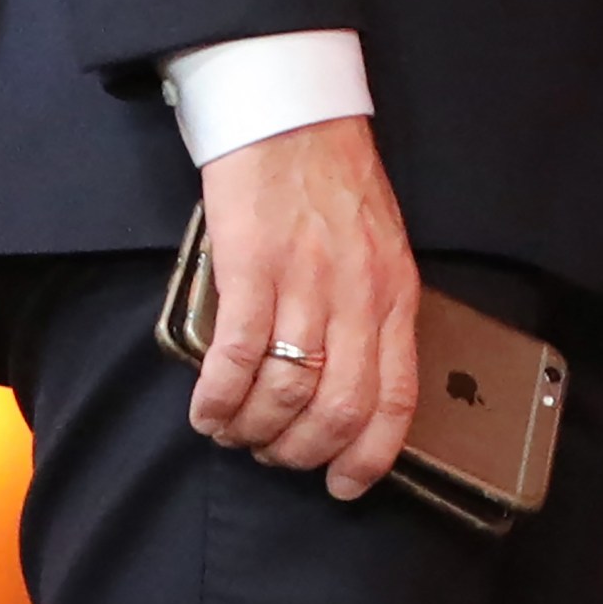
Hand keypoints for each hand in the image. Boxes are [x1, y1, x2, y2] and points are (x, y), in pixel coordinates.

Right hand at [188, 116, 420, 500]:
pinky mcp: (252, 266)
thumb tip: (347, 386)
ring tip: (235, 433)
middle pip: (338, 408)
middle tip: (276, 456)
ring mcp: (305, 282)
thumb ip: (375, 316)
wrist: (292, 117)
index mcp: (394, 297)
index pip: (395, 399)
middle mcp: (357, 297)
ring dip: (254, 428)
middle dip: (302, 451)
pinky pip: (238, 355)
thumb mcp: (381, 253)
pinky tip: (207, 410)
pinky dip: (220, 395)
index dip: (369, 457)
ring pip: (286, 390)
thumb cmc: (335, 186)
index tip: (344, 485)